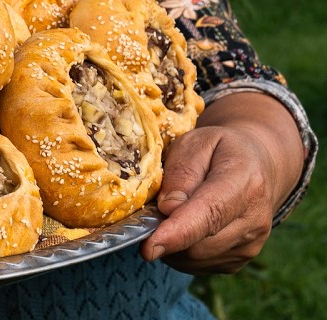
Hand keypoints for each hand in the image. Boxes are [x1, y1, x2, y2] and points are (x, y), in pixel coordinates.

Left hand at [141, 92, 303, 273]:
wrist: (258, 164)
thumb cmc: (220, 150)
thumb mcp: (196, 142)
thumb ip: (181, 172)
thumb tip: (168, 208)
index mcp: (245, 182)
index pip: (210, 214)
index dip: (178, 233)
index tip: (150, 247)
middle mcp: (255, 219)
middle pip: (198, 244)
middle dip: (165, 233)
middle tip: (154, 209)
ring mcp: (251, 244)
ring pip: (194, 258)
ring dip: (171, 242)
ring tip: (172, 213)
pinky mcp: (239, 260)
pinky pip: (198, 265)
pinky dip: (180, 251)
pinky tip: (184, 226)